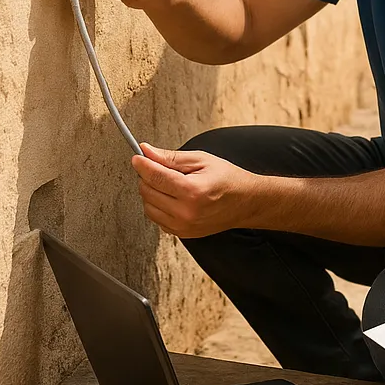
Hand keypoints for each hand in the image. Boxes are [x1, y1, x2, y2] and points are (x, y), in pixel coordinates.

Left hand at [131, 143, 260, 237]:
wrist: (246, 202)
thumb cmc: (228, 178)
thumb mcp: (202, 160)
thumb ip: (171, 157)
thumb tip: (147, 152)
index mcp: (192, 191)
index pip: (155, 176)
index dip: (142, 164)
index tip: (137, 157)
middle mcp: (185, 212)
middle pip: (147, 192)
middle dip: (149, 177)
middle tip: (162, 168)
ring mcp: (183, 226)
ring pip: (148, 206)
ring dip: (152, 192)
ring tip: (171, 184)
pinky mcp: (181, 233)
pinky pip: (156, 218)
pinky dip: (159, 206)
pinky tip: (174, 198)